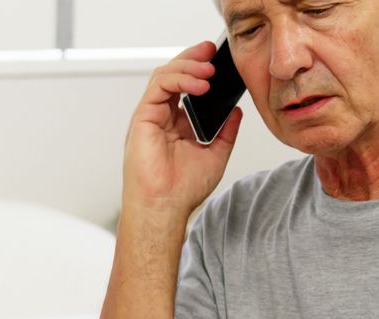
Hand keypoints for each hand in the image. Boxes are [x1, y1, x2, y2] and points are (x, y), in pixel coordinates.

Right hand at [123, 40, 243, 216]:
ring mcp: (151, 116)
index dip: (200, 69)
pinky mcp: (143, 117)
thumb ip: (226, 131)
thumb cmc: (182, 189)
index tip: (218, 60)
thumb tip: (235, 111)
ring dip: (188, 66)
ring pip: (165, 75)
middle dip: (193, 58)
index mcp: (177, 124)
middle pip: (174, 75)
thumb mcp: (216, 155)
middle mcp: (162, 117)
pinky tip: (199, 83)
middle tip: (212, 52)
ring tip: (209, 70)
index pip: (186, 86)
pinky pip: (159, 86)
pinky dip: (179, 79)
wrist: (166, 206)